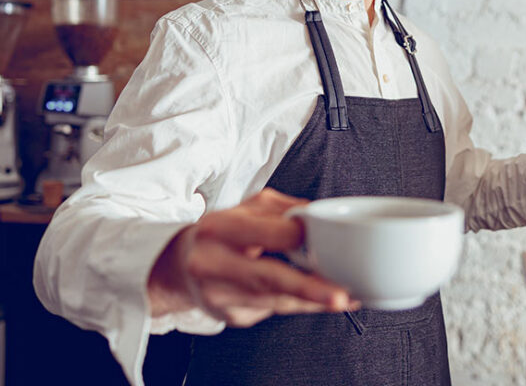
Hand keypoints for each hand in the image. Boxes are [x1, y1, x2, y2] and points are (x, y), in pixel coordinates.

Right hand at [148, 188, 354, 326]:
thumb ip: (282, 210)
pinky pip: (273, 309)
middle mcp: (212, 263)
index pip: (262, 233)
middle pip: (266, 278)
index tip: (326, 237)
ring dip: (313, 300)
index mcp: (217, 227)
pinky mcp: (230, 316)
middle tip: (341, 295)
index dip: (295, 237)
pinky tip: (319, 300)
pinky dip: (300, 304)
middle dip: (307, 289)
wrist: (180, 265)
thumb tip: (318, 217)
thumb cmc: (222, 232)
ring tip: (345, 298)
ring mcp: (218, 295)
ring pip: (275, 300)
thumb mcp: (246, 209)